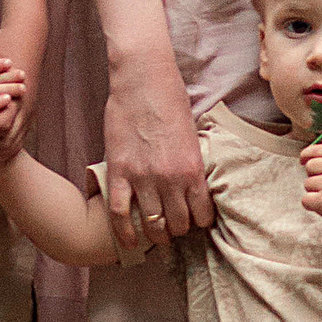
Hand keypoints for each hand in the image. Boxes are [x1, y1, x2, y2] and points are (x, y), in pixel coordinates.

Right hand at [100, 47, 213, 245]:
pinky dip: (124, 232)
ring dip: (154, 234)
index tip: (194, 223)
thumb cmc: (170, 99)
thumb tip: (189, 183)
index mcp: (193, 169)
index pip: (202, 214)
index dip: (199, 223)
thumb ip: (190, 163)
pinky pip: (120, 212)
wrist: (143, 79)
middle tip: (173, 230)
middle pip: (178, 223)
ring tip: (154, 236)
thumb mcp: (192, 135)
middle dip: (177, 231)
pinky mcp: (120, 172)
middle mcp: (171, 179)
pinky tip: (128, 242)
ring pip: (151, 223)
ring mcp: (144, 177)